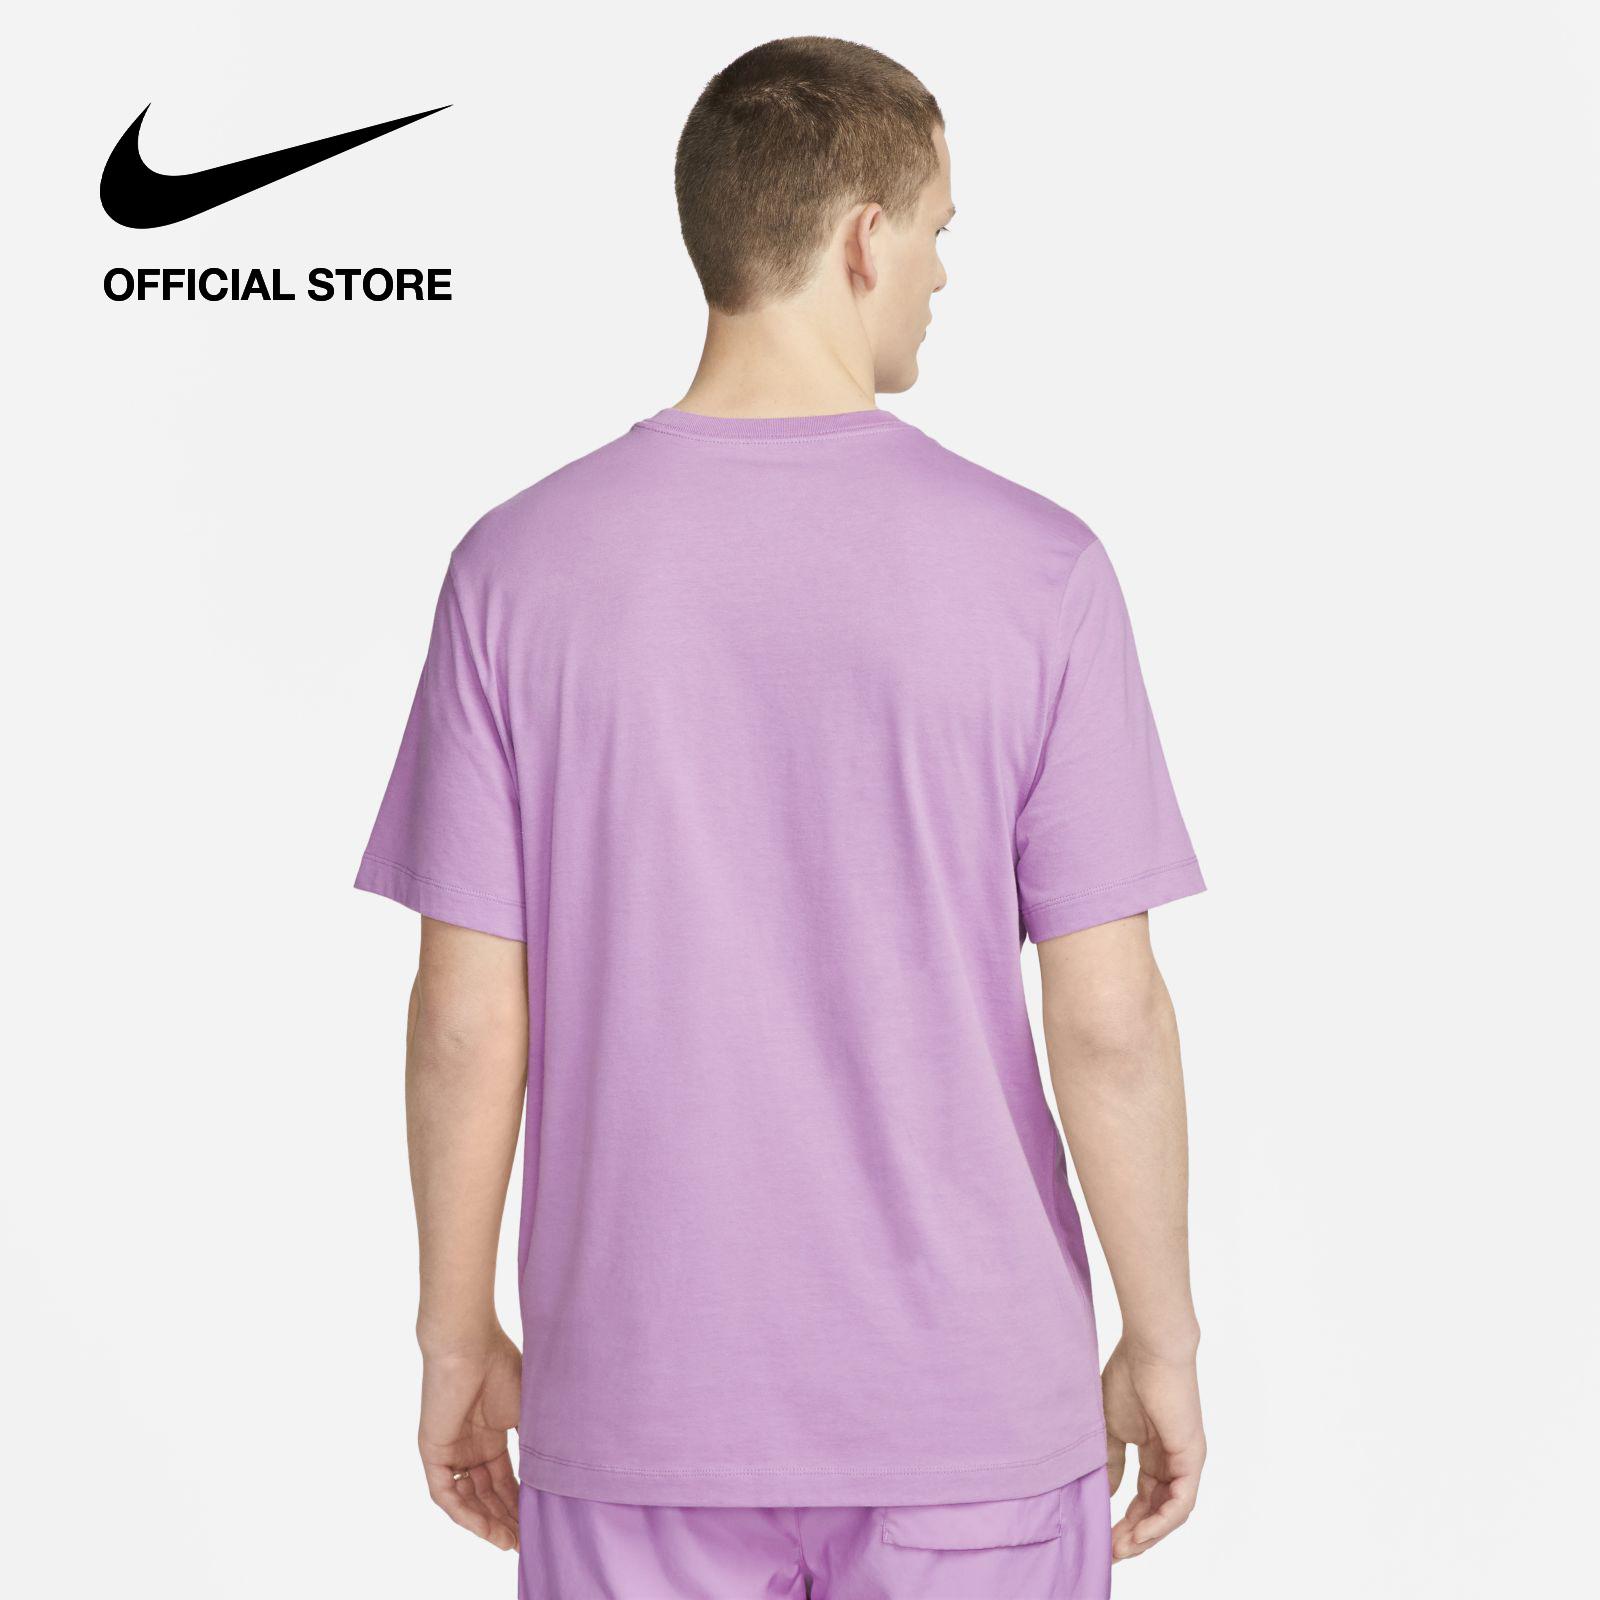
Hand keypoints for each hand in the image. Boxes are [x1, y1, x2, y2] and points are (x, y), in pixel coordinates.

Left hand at [418, 1326, 523, 1551]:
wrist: (469, 1343)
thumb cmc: (500, 1364)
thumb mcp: (528, 1408)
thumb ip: (537, 1439)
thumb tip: (562, 1469)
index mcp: (491, 1435)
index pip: (505, 1479)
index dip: (520, 1503)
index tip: (538, 1523)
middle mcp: (469, 1446)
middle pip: (487, 1494)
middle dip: (506, 1519)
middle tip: (526, 1540)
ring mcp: (450, 1450)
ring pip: (467, 1499)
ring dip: (487, 1522)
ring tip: (510, 1541)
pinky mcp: (432, 1451)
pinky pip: (446, 1493)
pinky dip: (465, 1513)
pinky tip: (486, 1527)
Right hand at [1102, 1337, 1204, 1560]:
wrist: (1149, 1348)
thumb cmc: (1128, 1376)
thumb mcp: (1111, 1426)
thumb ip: (1111, 1460)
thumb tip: (1106, 1493)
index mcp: (1155, 1451)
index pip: (1144, 1498)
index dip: (1124, 1520)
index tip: (1102, 1536)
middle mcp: (1173, 1461)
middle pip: (1157, 1511)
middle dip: (1134, 1535)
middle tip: (1110, 1553)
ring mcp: (1185, 1461)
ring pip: (1170, 1513)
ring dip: (1146, 1535)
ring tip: (1121, 1549)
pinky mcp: (1191, 1458)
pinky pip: (1180, 1503)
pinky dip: (1161, 1522)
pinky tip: (1140, 1534)